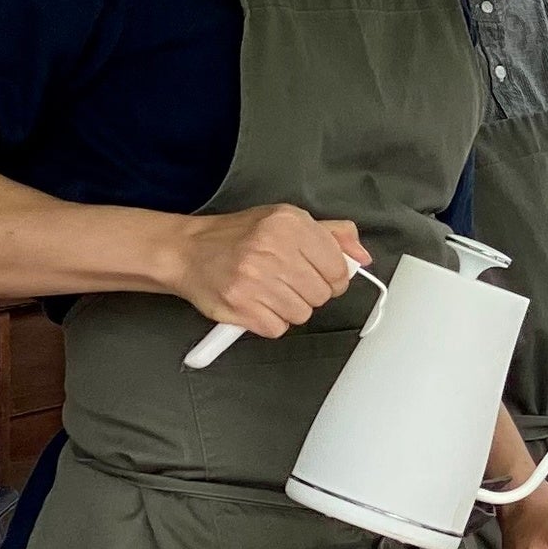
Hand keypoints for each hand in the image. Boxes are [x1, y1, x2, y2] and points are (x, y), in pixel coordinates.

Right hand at [159, 205, 366, 337]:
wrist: (186, 251)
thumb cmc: (238, 236)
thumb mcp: (286, 220)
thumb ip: (332, 235)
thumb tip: (361, 256)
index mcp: (289, 224)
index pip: (338, 268)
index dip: (332, 277)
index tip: (317, 274)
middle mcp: (272, 249)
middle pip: (322, 294)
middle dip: (308, 292)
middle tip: (286, 281)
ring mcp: (254, 280)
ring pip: (302, 314)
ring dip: (288, 307)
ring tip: (268, 289)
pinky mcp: (240, 306)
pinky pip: (278, 328)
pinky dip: (269, 321)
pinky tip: (256, 303)